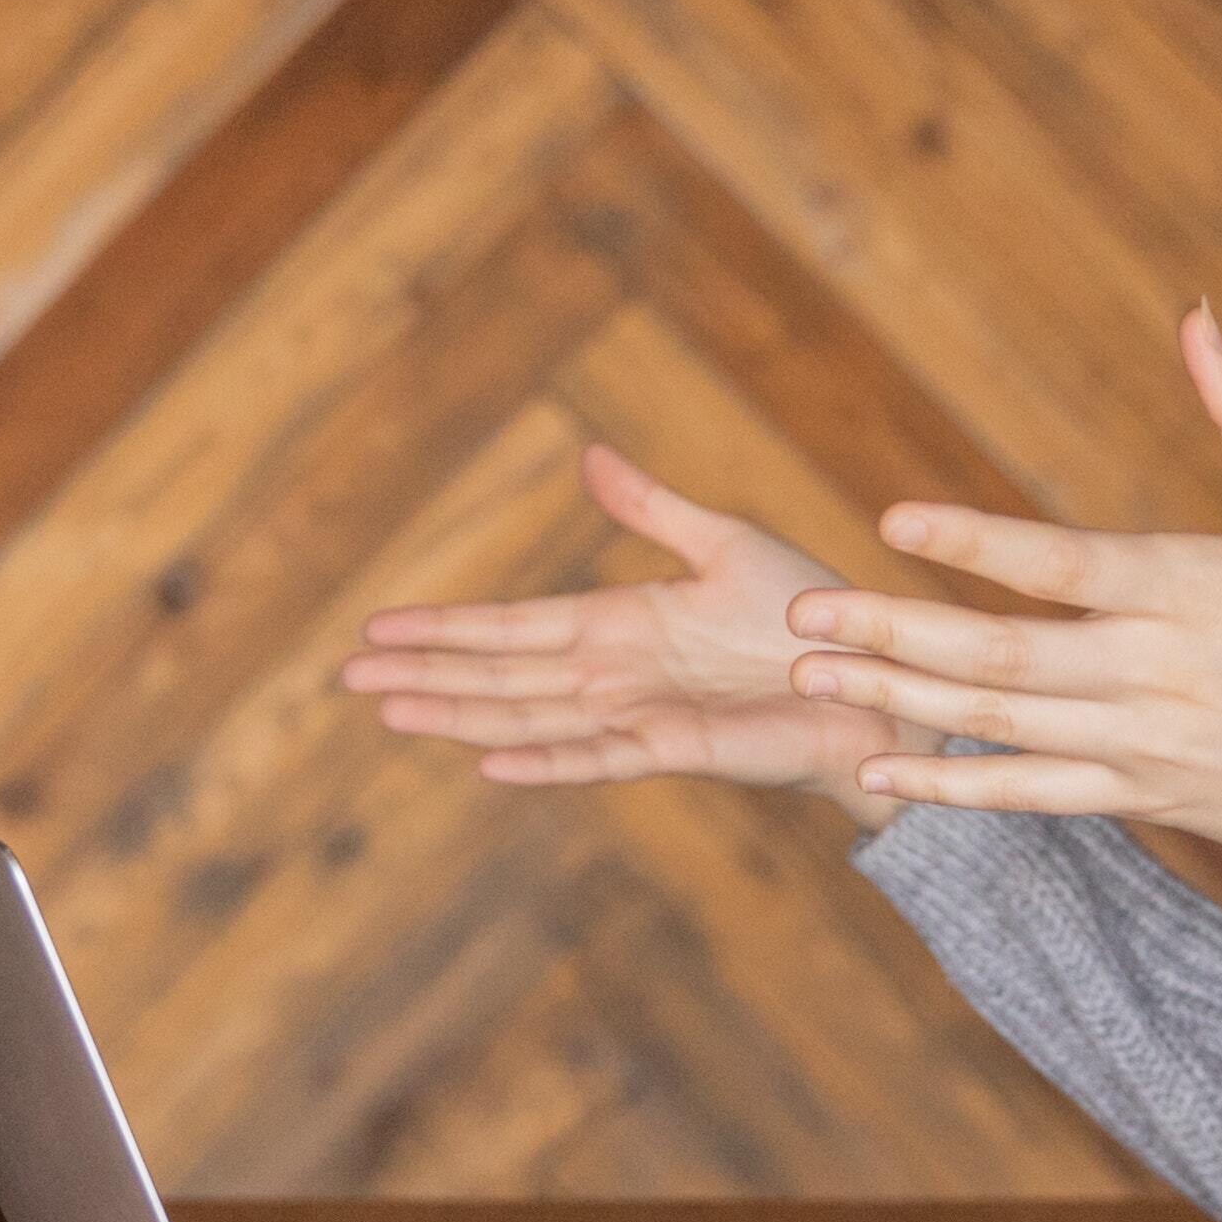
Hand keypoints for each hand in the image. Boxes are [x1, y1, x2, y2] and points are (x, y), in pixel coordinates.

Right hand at [347, 445, 898, 814]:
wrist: (873, 680)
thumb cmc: (810, 613)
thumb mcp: (723, 543)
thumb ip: (651, 508)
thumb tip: (587, 456)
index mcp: (616, 624)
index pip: (510, 627)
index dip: (444, 628)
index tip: (377, 628)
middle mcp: (611, 675)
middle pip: (497, 677)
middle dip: (424, 675)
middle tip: (347, 679)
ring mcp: (635, 715)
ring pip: (525, 718)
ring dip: (458, 715)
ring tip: (391, 713)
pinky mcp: (673, 749)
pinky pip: (594, 757)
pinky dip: (542, 763)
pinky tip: (487, 764)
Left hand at [781, 310, 1221, 920]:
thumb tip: (1198, 315)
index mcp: (1202, 590)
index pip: (1067, 566)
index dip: (977, 544)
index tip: (892, 520)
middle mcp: (1165, 674)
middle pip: (1009, 656)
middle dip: (897, 633)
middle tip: (802, 613)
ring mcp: (1150, 747)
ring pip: (1004, 726)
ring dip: (900, 702)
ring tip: (809, 676)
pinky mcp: (1146, 801)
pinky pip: (1031, 797)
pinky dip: (952, 788)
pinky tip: (875, 770)